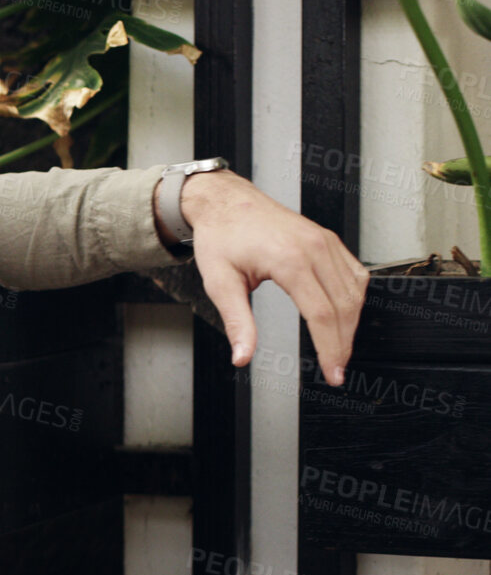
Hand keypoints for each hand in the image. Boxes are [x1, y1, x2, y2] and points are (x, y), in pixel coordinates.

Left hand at [166, 170, 368, 384]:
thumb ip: (236, 322)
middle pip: (344, 307)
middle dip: (343, 344)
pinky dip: (354, 298)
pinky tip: (346, 316)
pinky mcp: (328, 239)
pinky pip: (354, 273)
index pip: (322, 315)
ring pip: (354, 291)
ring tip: (339, 349)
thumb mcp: (219, 282)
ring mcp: (325, 241)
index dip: (331, 349)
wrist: (225, 201)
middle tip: (337, 370)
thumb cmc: (221, 235)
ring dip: (352, 324)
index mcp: (290, 260)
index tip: (332, 373)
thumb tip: (242, 355)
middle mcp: (314, 248)